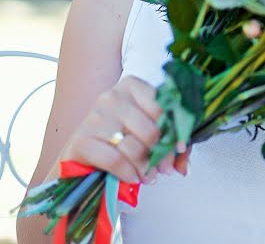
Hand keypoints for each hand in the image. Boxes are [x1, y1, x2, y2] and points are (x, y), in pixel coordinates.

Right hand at [60, 75, 191, 183]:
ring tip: (147, 176)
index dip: (175, 131)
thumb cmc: (122, 138)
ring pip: (133, 147)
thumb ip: (171, 142)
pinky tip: (131, 177)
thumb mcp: (149, 133)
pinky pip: (114, 160)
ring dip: (145, 168)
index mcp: (132, 87)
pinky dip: (127, 173)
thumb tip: (184, 166)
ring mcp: (94, 117)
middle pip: (150, 130)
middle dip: (160, 155)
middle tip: (162, 168)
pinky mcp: (81, 140)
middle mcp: (112, 97)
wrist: (84, 153)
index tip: (178, 148)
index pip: (162, 108)